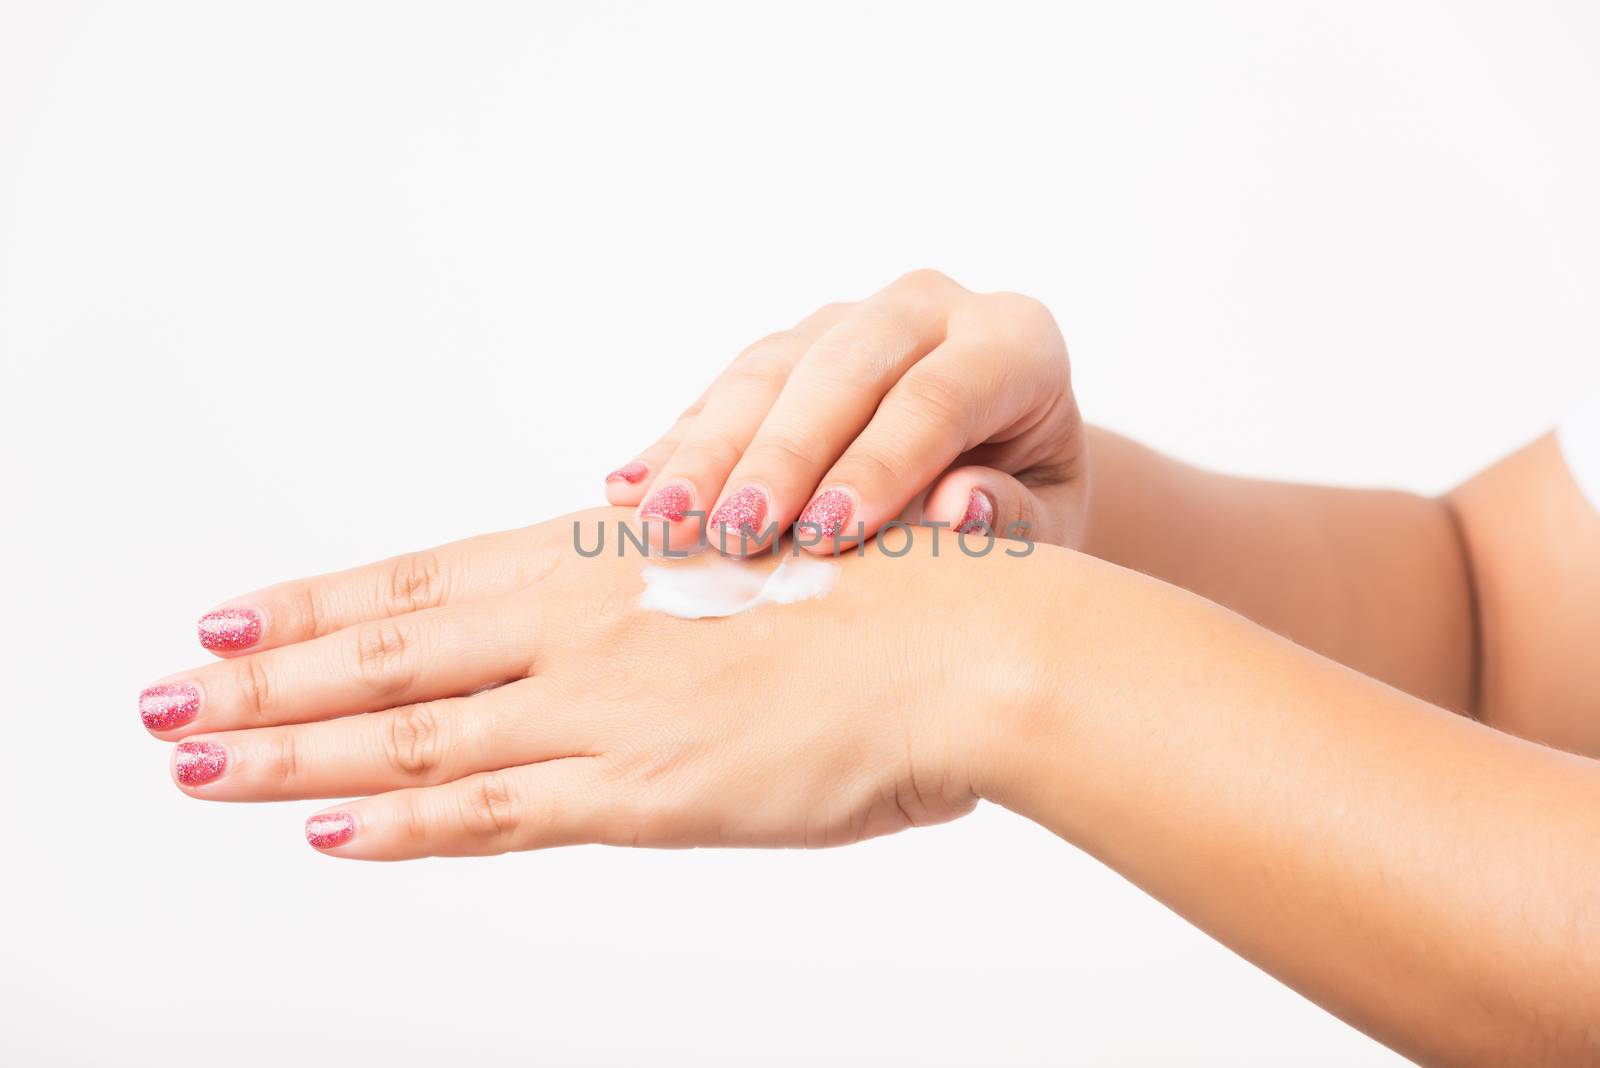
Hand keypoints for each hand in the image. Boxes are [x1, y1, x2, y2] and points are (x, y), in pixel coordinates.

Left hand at [143, 508, 1039, 857]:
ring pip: (409, 731)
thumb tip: (612, 605)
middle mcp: (581, 622)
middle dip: (265, 679)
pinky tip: (321, 829)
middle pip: (387, 652)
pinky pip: (492, 812)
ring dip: (288, 751)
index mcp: (607, 561)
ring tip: (192, 765)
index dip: (319, 601)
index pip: (426, 580)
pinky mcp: (645, 788)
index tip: (232, 616)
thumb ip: (664, 605)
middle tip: (163, 698)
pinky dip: (399, 823)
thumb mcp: (752, 576)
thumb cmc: (886, 598)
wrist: (970, 643)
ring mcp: (602, 707)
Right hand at [603, 269, 1086, 554]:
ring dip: (708, 451)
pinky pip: (727, 387)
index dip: (877, 466)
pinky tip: (629, 491)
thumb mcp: (1050, 523)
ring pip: (769, 370)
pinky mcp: (793, 344)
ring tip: (662, 522)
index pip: (936, 397)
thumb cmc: (1031, 504)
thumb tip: (961, 509)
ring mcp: (852, 317)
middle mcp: (930, 309)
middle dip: (777, 457)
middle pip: (839, 371)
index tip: (824, 537)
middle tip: (731, 535)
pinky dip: (678, 443)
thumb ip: (1016, 516)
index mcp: (1013, 342)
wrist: (1010, 465)